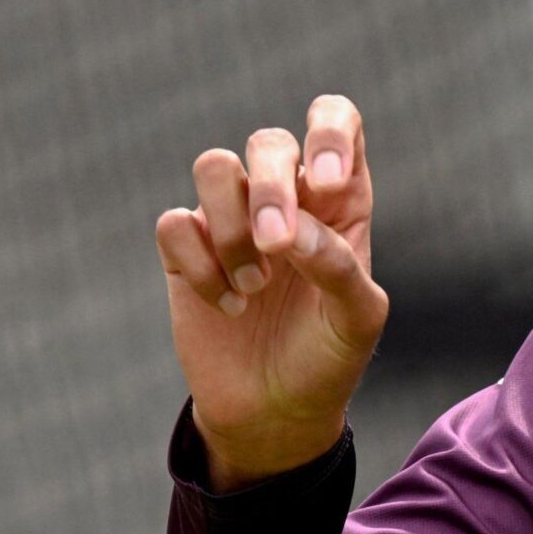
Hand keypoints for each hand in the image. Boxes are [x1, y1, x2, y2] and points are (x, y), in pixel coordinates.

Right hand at [153, 94, 390, 490]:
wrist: (274, 412)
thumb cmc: (328, 357)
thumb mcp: (357, 319)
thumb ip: (337, 267)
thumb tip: (290, 231)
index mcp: (339, 199)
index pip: (336, 120)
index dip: (328, 130)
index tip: (326, 183)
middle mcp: (285, 196)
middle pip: (268, 143)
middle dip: (271, 189)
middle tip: (277, 246)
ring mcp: (231, 219)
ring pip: (214, 166)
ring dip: (232, 227)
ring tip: (255, 286)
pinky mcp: (186, 250)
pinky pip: (175, 223)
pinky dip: (199, 266)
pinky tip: (226, 308)